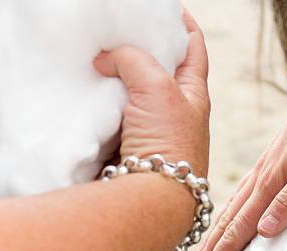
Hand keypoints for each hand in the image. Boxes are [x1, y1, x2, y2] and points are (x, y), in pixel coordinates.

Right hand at [93, 10, 209, 175]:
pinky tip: (91, 90)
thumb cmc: (168, 141)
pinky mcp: (129, 143)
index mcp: (195, 94)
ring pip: (134, 90)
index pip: (194, 49)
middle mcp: (176, 111)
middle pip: (160, 69)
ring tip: (99, 57)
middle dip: (143, 49)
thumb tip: (106, 59)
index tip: (167, 11)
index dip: (183, 26)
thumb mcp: (158, 87)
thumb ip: (134, 60)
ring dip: (119, 76)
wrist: (151, 196)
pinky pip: (114, 113)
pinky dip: (104, 100)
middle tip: (121, 32)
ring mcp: (151, 128)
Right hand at [194, 86, 286, 250]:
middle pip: (230, 220)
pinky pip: (243, 193)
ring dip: (217, 233)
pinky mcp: (270, 161)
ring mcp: (263, 168)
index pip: (240, 227)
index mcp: (271, 182)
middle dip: (212, 249)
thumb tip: (263, 231)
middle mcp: (261, 177)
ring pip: (233, 207)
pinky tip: (227, 216)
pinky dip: (230, 211)